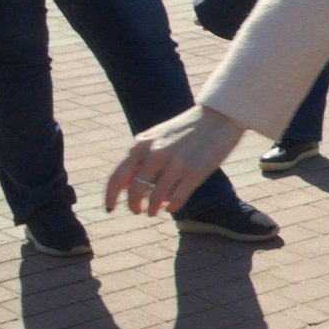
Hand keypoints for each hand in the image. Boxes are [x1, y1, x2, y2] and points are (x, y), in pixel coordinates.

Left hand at [108, 106, 246, 215]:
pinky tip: (170, 207)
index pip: (118, 177)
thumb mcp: (156, 137)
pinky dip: (171, 207)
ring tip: (153, 211)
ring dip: (152, 209)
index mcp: (142, 144)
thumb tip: (125, 185)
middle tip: (138, 210)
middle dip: (134, 205)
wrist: (218, 117)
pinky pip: (177, 199)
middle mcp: (156, 155)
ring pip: (156, 198)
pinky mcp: (195, 173)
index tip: (110, 208)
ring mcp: (176, 164)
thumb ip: (139, 157)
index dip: (110, 197)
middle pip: (136, 191)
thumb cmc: (185, 129)